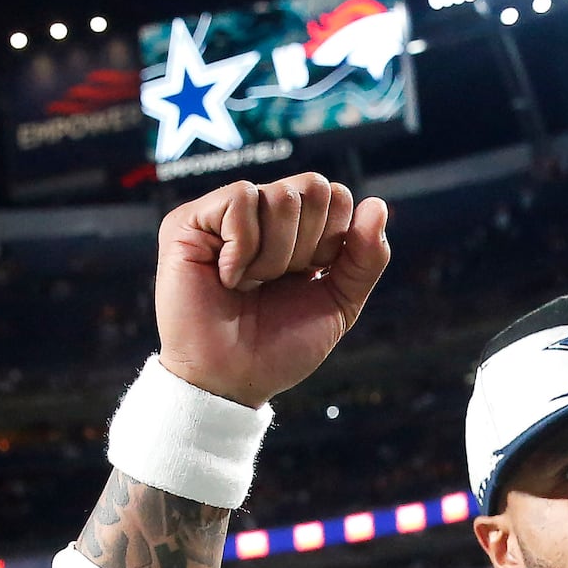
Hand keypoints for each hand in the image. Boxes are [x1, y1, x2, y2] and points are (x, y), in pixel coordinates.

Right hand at [155, 173, 389, 408]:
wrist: (233, 380)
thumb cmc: (278, 347)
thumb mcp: (339, 305)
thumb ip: (365, 258)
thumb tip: (377, 205)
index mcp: (297, 230)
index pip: (336, 195)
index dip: (333, 239)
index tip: (309, 276)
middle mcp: (262, 215)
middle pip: (313, 187)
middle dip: (307, 245)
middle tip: (276, 281)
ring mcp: (224, 215)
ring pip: (279, 195)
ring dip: (274, 255)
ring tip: (249, 284)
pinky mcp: (189, 222)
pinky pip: (240, 199)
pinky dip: (243, 247)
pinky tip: (227, 277)